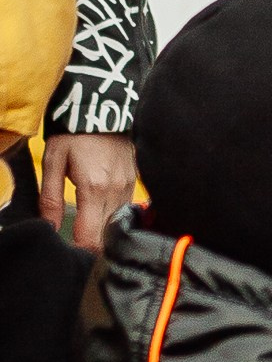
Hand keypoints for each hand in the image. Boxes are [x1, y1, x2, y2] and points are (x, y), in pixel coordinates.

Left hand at [41, 129, 134, 247]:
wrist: (102, 108)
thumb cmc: (74, 133)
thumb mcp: (54, 162)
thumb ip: (50, 199)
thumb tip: (49, 227)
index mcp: (94, 188)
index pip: (90, 236)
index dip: (80, 251)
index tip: (70, 253)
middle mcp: (115, 191)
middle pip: (106, 236)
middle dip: (90, 246)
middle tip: (75, 246)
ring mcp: (128, 187)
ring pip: (116, 225)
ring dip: (102, 233)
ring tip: (85, 230)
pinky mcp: (133, 182)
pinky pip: (123, 210)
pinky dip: (110, 218)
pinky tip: (98, 214)